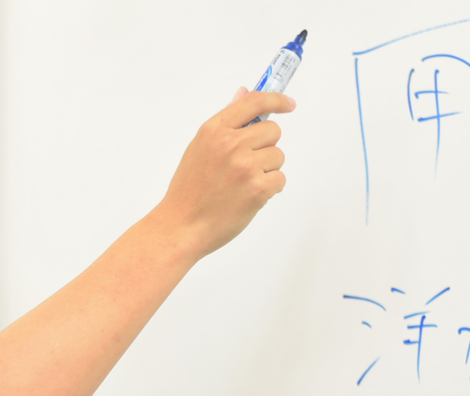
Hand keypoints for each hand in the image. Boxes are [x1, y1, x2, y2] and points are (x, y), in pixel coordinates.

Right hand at [151, 87, 295, 258]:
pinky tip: (250, 197)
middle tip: (247, 165)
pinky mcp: (257, 189)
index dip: (276, 100)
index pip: (254, 102)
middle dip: (266, 147)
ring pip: (278, 156)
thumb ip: (226, 123)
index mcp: (214, 130)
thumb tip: (242, 94)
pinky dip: (270, 189)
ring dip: (268, 170)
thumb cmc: (188, 192)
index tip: (288, 104)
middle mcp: (230, 144)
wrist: (181, 226)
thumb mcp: (200, 148)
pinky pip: (280, 179)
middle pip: (273, 131)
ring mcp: (245, 166)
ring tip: (243, 185)